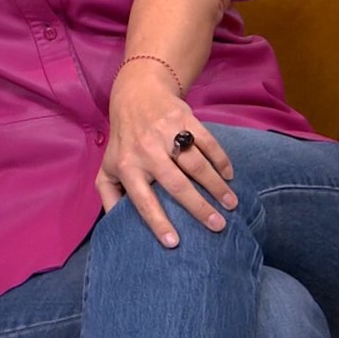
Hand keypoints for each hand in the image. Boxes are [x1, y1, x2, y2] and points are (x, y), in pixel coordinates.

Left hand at [95, 67, 237, 247]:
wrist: (136, 94)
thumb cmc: (124, 140)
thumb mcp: (107, 166)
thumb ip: (108, 195)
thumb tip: (116, 225)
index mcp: (127, 166)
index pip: (142, 199)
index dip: (157, 222)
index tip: (174, 243)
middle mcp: (146, 151)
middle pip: (176, 184)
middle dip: (199, 208)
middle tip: (219, 226)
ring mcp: (167, 133)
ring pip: (196, 164)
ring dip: (217, 186)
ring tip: (231, 204)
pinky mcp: (184, 118)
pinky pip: (208, 142)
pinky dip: (221, 160)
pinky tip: (229, 176)